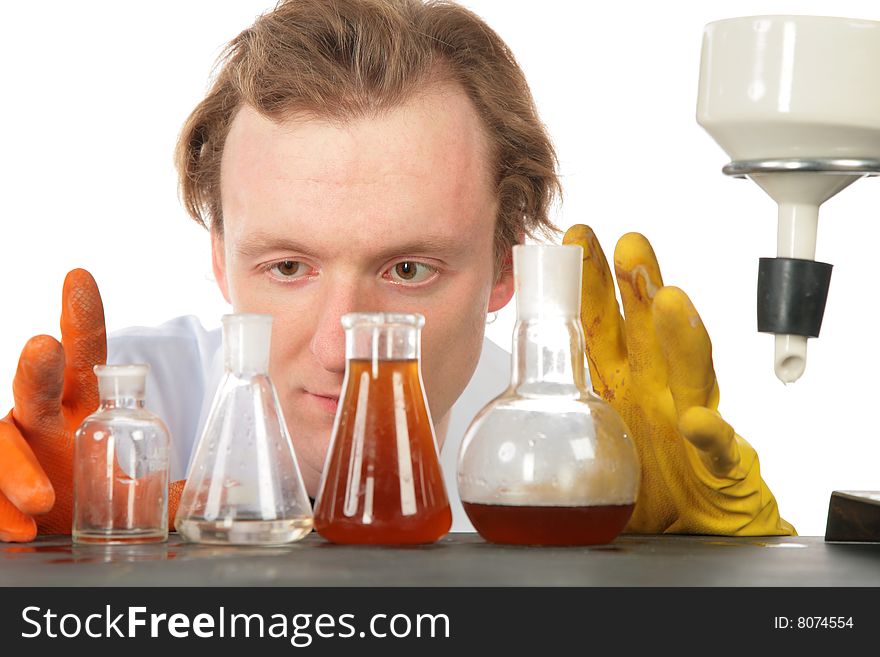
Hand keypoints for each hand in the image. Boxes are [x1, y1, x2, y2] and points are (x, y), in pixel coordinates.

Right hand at [0, 270, 183, 541]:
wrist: (59, 528)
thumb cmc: (95, 487)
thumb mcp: (140, 484)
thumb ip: (173, 484)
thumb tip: (229, 483)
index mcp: (84, 404)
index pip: (85, 352)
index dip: (82, 315)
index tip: (80, 276)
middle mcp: (46, 419)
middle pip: (35, 382)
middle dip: (38, 363)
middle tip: (44, 346)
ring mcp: (19, 448)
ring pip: (3, 441)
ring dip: (18, 467)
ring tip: (43, 497)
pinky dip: (2, 512)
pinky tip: (22, 527)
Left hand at [563, 225, 794, 535]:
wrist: (695, 531)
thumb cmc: (642, 482)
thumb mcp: (585, 440)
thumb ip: (551, 413)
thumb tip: (498, 390)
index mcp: (618, 383)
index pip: (601, 325)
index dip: (589, 282)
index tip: (574, 239)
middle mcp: (654, 392)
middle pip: (647, 329)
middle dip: (637, 284)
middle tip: (628, 246)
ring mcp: (688, 424)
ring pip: (688, 372)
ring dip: (680, 335)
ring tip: (670, 302)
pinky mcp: (717, 467)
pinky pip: (715, 450)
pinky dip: (710, 435)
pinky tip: (699, 422)